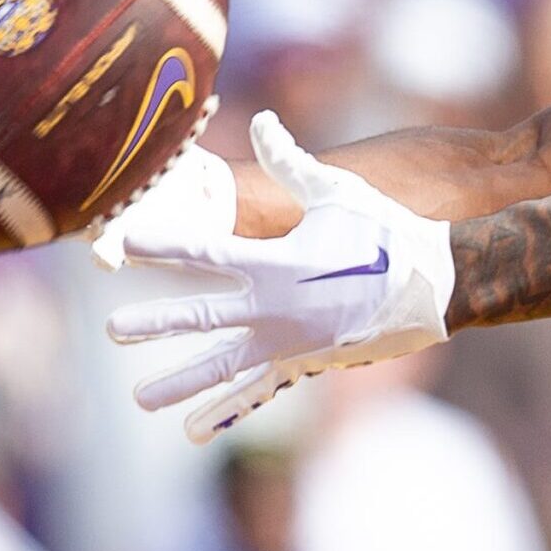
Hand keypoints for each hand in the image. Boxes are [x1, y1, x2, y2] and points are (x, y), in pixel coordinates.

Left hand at [105, 112, 454, 442]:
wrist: (437, 284)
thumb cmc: (388, 230)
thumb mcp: (339, 191)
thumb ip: (291, 162)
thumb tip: (263, 119)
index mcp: (277, 261)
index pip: (203, 252)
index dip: (160, 247)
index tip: (121, 245)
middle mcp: (275, 307)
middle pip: (200, 316)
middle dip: (153, 323)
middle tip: (112, 330)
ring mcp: (289, 342)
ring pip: (222, 367)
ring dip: (180, 383)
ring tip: (141, 400)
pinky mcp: (307, 364)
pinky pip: (258, 392)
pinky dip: (225, 412)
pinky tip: (194, 431)